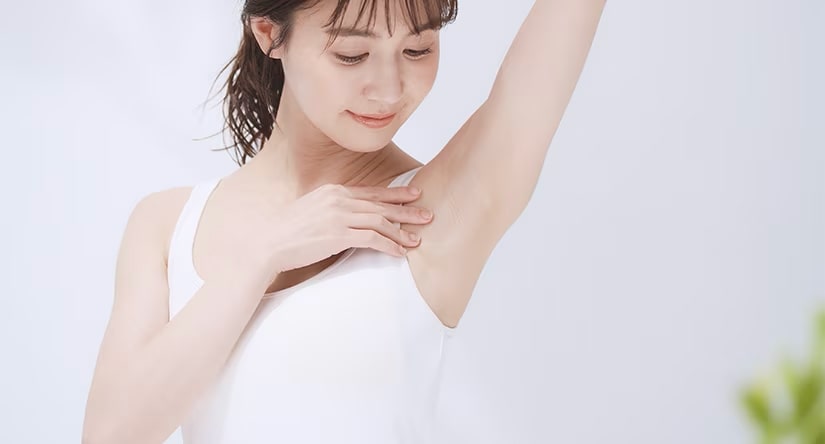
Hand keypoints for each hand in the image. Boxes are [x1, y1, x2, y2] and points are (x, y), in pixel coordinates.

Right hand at [217, 183, 432, 289]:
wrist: (269, 243)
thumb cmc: (288, 231)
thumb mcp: (312, 210)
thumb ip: (333, 209)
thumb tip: (349, 217)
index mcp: (334, 191)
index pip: (371, 192)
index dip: (395, 195)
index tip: (414, 195)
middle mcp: (339, 199)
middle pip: (381, 204)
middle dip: (407, 210)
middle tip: (427, 214)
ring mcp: (339, 216)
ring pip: (380, 221)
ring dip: (401, 232)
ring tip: (417, 239)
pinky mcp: (338, 235)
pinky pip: (372, 239)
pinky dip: (389, 245)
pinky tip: (400, 252)